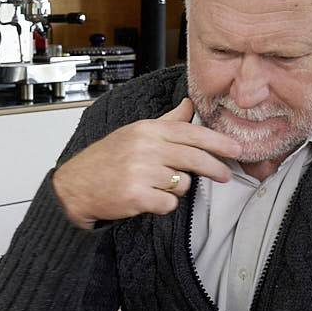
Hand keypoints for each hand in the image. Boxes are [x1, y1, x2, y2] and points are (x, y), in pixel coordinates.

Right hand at [52, 98, 240, 228]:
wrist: (75, 186)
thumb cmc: (106, 160)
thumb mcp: (135, 133)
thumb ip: (166, 121)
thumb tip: (189, 105)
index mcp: (147, 130)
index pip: (190, 132)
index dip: (217, 141)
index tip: (235, 148)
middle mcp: (145, 147)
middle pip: (194, 158)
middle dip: (215, 168)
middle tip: (225, 175)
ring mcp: (140, 172)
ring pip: (183, 184)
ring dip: (176, 189)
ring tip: (157, 186)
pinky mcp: (137, 195)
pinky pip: (169, 204)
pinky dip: (163, 205)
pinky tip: (148, 199)